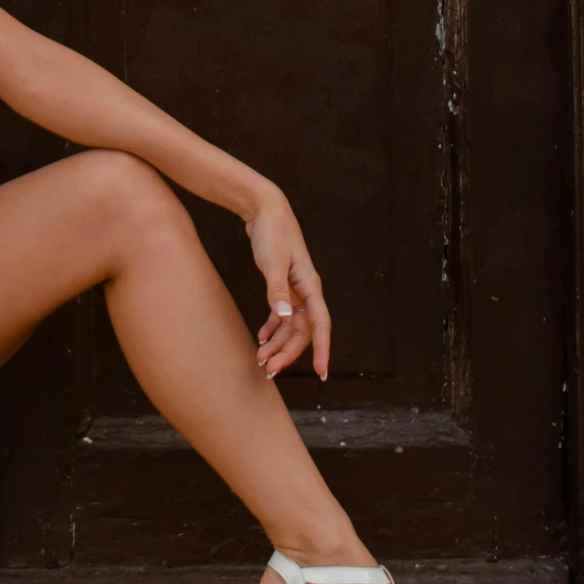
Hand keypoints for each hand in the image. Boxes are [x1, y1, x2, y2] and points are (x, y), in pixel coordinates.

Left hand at [246, 190, 329, 380]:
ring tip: (261, 361)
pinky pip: (282, 315)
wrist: (265, 210)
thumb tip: (286, 317)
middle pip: (303, 331)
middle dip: (288, 353)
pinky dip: (272, 328)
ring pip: (291, 326)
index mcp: (310, 286)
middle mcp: (306, 291)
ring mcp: (295, 289)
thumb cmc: (272, 233)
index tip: (321, 372)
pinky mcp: (283, 286)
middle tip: (270, 372)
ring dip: (278, 344)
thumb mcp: (272, 262)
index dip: (321, 349)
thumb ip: (277, 290)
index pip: (320, 324)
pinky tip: (262, 339)